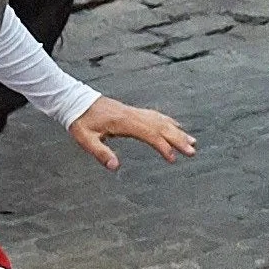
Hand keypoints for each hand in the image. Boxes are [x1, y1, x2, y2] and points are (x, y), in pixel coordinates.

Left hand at [68, 95, 192, 169]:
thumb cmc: (80, 121)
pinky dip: (168, 121)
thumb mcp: (86, 139)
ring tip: (192, 141)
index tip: (172, 158)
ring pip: (161, 120)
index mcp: (123, 122)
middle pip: (161, 126)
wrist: (75, 101)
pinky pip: (155, 115)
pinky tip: (176, 126)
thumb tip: (115, 166)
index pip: (149, 134)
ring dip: (177, 131)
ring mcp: (134, 112)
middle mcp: (132, 115)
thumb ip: (100, 153)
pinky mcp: (132, 111)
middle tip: (193, 151)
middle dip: (178, 139)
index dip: (162, 146)